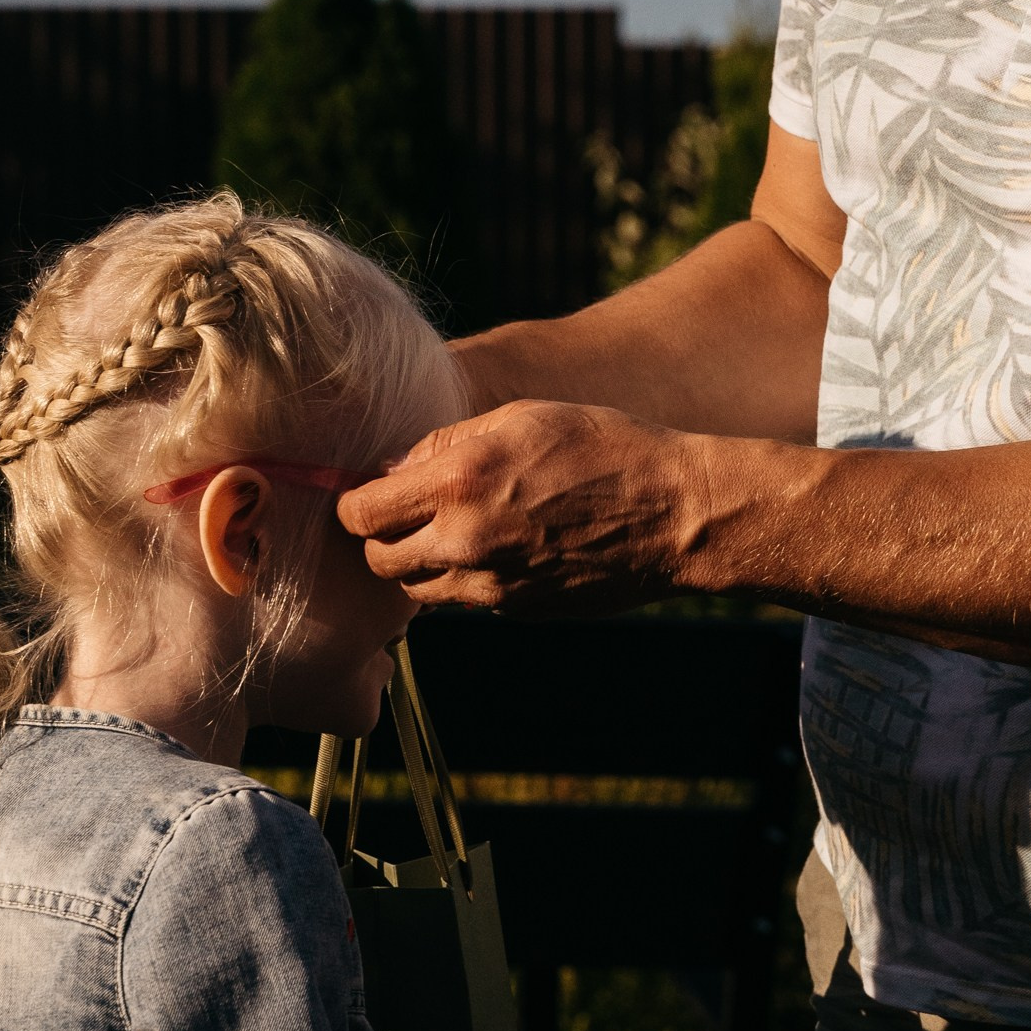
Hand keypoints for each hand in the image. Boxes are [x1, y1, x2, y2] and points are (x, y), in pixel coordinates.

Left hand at [336, 399, 703, 611]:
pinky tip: (505, 550)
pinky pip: (469, 602)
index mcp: (459, 483)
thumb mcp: (521, 418)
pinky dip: (470, 581)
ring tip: (454, 533)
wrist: (676, 513)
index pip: (361, 514)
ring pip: (419, 593)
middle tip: (405, 518)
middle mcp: (466, 542)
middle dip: (381, 541)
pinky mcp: (519, 611)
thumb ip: (445, 445)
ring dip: (423, 566)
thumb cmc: (604, 447)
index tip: (365, 496)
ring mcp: (493, 588)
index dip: (354, 505)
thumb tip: (392, 470)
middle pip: (379, 563)